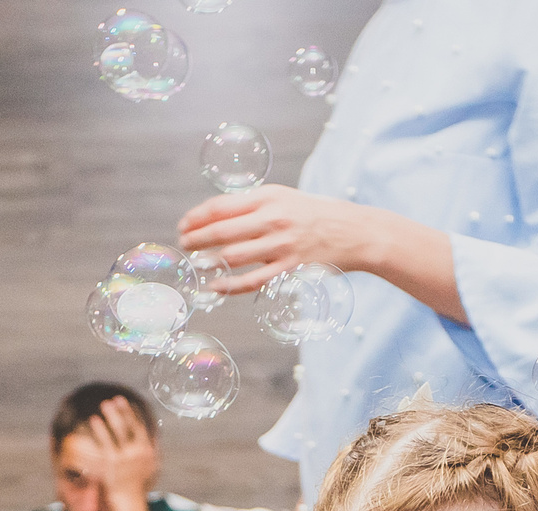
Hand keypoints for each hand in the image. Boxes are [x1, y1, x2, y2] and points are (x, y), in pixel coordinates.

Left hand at [70, 397, 160, 510]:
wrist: (129, 500)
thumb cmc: (138, 483)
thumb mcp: (151, 466)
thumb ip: (152, 449)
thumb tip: (154, 433)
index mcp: (147, 450)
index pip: (141, 427)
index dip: (134, 413)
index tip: (127, 402)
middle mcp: (138, 452)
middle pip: (131, 425)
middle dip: (123, 410)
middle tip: (116, 399)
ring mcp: (125, 456)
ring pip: (118, 430)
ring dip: (112, 415)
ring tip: (105, 404)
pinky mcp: (112, 462)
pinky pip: (105, 442)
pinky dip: (100, 429)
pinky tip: (94, 420)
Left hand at [178, 185, 376, 293]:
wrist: (353, 230)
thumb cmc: (313, 214)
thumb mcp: (284, 198)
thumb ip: (254, 205)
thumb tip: (218, 217)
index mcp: (268, 196)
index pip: (221, 206)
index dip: (197, 217)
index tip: (184, 225)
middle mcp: (273, 218)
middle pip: (222, 230)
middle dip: (197, 238)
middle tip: (183, 244)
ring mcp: (281, 245)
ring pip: (234, 255)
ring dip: (209, 261)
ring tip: (196, 264)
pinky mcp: (290, 268)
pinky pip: (253, 280)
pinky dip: (230, 285)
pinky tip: (216, 286)